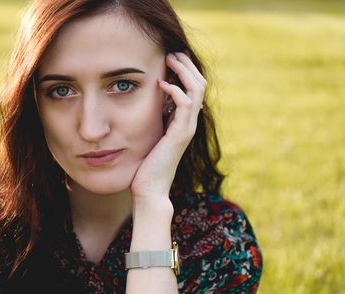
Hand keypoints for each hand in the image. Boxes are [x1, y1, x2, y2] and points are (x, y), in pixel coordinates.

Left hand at [130, 52, 206, 201]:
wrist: (149, 190)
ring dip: (184, 71)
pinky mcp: (180, 134)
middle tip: (173, 52)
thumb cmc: (146, 167)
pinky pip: (186, 104)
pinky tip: (161, 84)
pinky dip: (175, 90)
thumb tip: (146, 105)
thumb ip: (153, 121)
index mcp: (183, 122)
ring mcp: (187, 128)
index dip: (185, 72)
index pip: (193, 89)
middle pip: (199, 84)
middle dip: (187, 66)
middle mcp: (189, 123)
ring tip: (170, 59)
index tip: (170, 59)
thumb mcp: (149, 136)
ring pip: (197, 90)